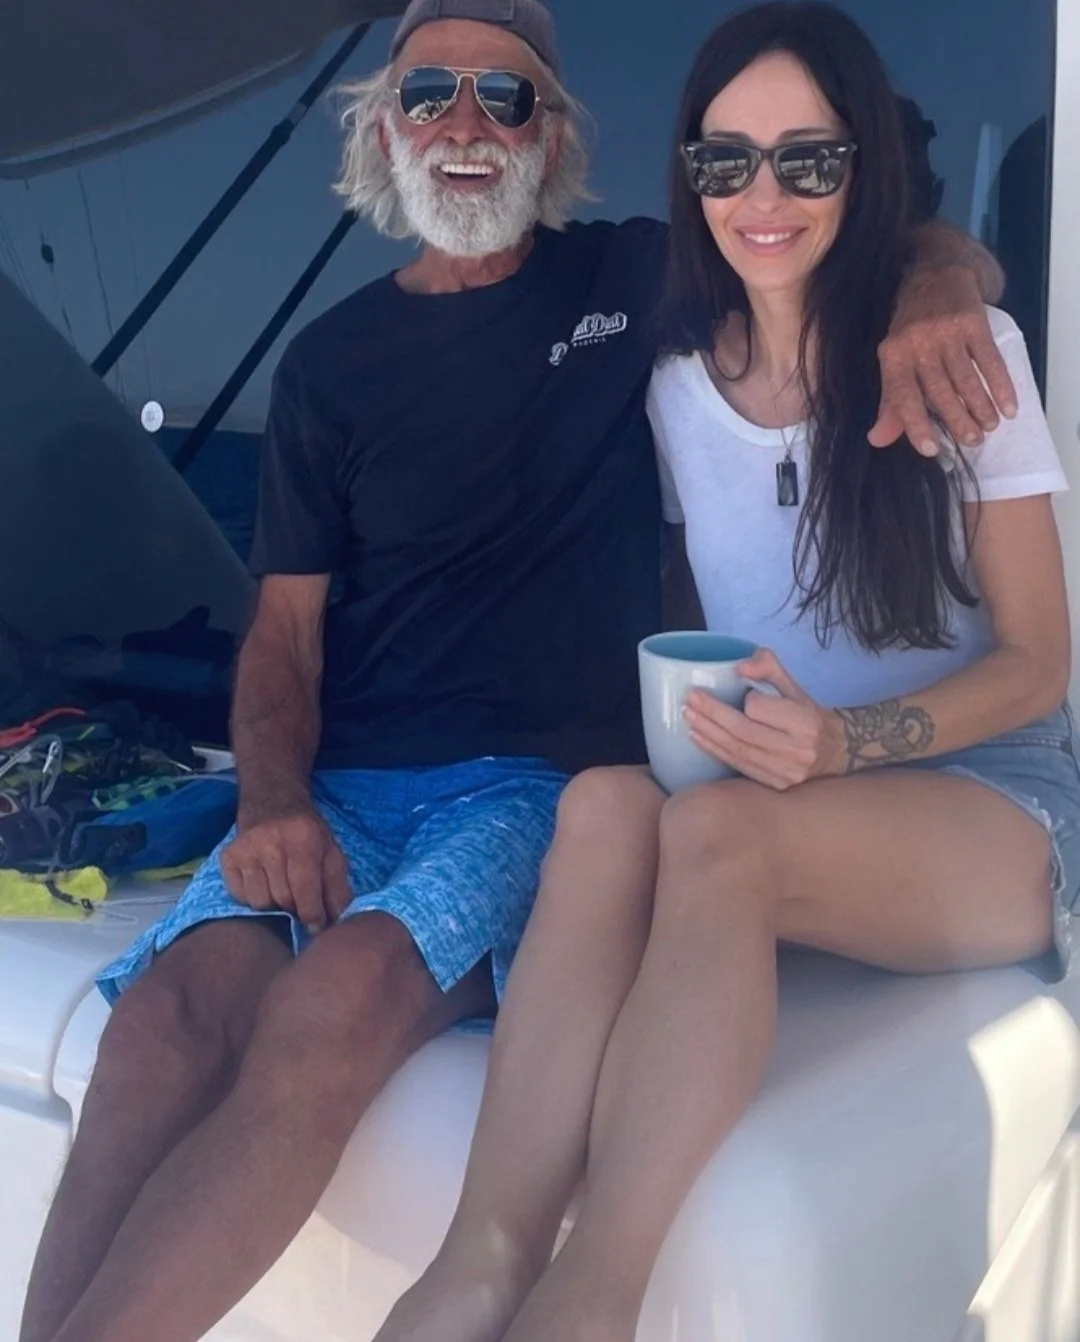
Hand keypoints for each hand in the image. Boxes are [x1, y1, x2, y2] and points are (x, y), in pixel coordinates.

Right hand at [221, 807, 351, 931]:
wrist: (273, 803)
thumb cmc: (307, 833)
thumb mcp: (331, 851)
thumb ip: (337, 886)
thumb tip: (336, 919)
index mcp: (303, 839)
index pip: (305, 889)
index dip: (313, 914)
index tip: (317, 926)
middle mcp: (271, 842)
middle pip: (283, 899)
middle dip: (295, 909)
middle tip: (300, 903)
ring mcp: (246, 849)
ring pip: (260, 902)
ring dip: (274, 904)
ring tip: (282, 887)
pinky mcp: (228, 856)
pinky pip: (240, 896)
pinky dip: (254, 897)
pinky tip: (264, 882)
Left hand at [684, 649, 845, 790]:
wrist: (834, 750)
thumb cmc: (807, 714)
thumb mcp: (793, 686)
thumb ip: (769, 666)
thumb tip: (741, 665)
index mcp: (805, 721)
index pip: (759, 709)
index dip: (745, 700)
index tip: (742, 693)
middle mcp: (797, 750)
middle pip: (742, 732)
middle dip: (711, 715)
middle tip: (690, 700)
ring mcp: (786, 772)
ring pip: (736, 751)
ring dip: (707, 733)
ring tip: (688, 716)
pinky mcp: (775, 785)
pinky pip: (739, 766)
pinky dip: (715, 750)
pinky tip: (698, 738)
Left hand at [869, 264, 1017, 455]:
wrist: (936, 275)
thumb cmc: (911, 327)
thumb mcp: (894, 359)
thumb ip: (890, 402)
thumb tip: (877, 440)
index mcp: (893, 355)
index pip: (902, 396)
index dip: (915, 425)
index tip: (931, 449)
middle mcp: (918, 343)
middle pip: (939, 391)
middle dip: (957, 420)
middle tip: (971, 441)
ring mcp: (946, 331)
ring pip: (965, 378)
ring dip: (980, 407)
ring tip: (989, 427)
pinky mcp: (973, 321)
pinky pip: (989, 360)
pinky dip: (1001, 385)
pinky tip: (1009, 406)